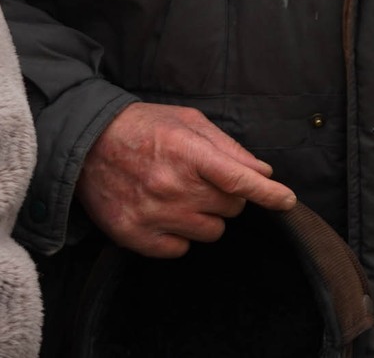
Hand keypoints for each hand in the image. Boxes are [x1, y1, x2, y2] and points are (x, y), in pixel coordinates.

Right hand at [75, 102, 297, 257]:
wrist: (86, 145)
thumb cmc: (145, 128)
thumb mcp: (190, 122)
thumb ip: (229, 148)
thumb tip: (263, 173)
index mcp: (188, 153)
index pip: (239, 180)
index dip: (269, 194)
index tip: (288, 202)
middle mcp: (171, 186)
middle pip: (231, 208)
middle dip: (229, 197)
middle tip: (206, 182)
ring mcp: (152, 214)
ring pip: (211, 232)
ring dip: (207, 218)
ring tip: (185, 197)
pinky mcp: (133, 236)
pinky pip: (179, 250)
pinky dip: (181, 237)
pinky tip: (168, 215)